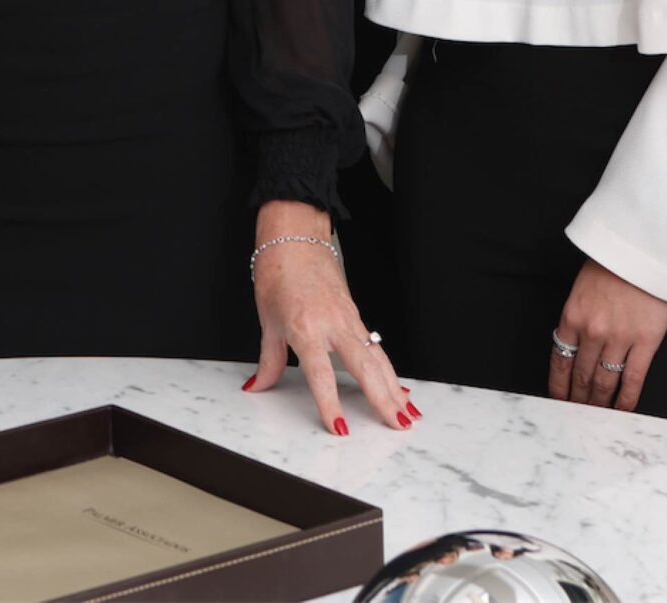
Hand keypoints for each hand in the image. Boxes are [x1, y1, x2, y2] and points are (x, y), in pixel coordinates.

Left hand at [247, 201, 414, 434]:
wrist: (294, 239)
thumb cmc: (278, 275)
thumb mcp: (267, 321)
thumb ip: (268, 360)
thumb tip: (258, 386)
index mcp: (306, 328)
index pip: (321, 375)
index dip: (330, 404)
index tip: (340, 427)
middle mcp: (333, 325)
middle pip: (364, 368)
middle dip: (383, 398)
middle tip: (398, 424)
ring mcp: (349, 320)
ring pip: (378, 359)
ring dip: (395, 388)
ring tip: (409, 414)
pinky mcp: (356, 316)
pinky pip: (377, 348)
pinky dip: (390, 370)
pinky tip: (401, 388)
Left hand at [549, 257, 666, 411]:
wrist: (645, 250)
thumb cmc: (614, 263)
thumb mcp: (582, 287)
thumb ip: (577, 315)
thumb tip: (575, 342)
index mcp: (571, 316)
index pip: (559, 360)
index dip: (558, 385)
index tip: (557, 400)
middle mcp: (591, 332)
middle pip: (580, 375)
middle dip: (577, 398)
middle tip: (577, 415)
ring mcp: (618, 339)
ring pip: (603, 381)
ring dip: (599, 402)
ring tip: (597, 416)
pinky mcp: (645, 343)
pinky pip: (633, 379)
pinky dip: (625, 399)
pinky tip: (621, 410)